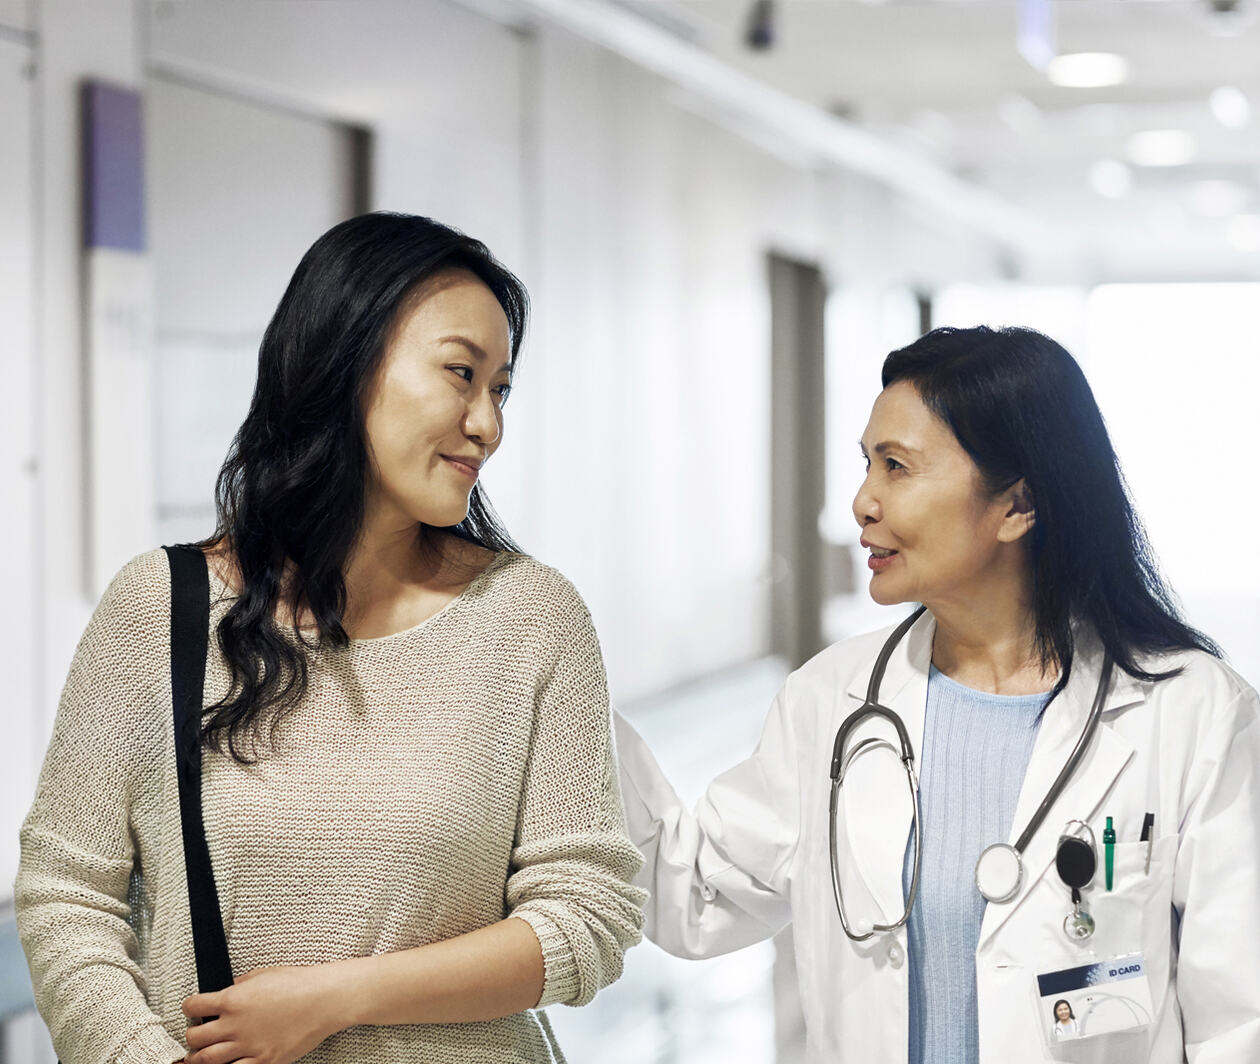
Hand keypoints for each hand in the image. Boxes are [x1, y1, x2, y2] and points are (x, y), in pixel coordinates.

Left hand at [182, 964, 345, 1063]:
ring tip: (199, 1057)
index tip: (192, 1009)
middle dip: (192, 1035)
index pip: (194, 1006)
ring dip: (199, 1058)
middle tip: (196, 1034)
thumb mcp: (264, 974)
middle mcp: (235, 1025)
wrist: (325, 999)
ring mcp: (248, 1045)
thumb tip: (227, 990)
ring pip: (207, 1060)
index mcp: (233, 999)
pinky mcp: (264, 1061)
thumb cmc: (299, 983)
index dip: (190, 1007)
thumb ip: (240, 985)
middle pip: (195, 1037)